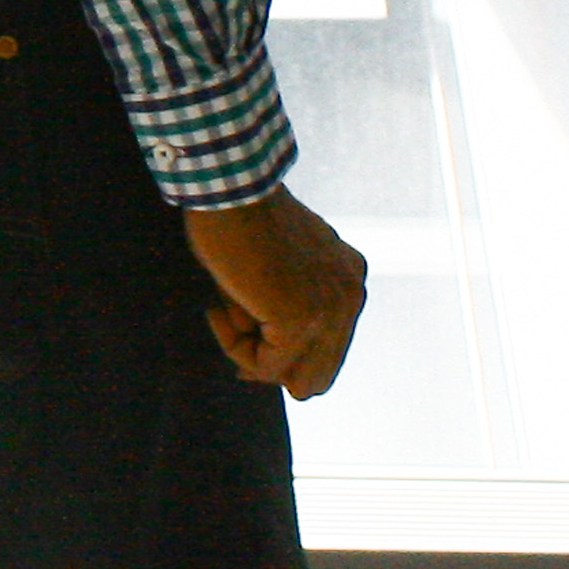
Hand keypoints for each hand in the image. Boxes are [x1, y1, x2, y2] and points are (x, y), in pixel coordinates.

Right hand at [184, 188, 366, 398]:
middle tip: (232, 334)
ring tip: (225, 311)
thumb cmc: (241, 216)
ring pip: (295, 380)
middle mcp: (350, 298)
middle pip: (318, 377)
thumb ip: (285, 305)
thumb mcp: (278, 264)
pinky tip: (217, 309)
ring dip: (252, 356)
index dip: (283, 355)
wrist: (231, 188)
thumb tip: (259, 368)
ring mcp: (330, 313)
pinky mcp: (301, 322)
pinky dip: (235, 346)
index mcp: (349, 280)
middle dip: (271, 366)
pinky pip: (265, 366)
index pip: (327, 350)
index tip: (243, 334)